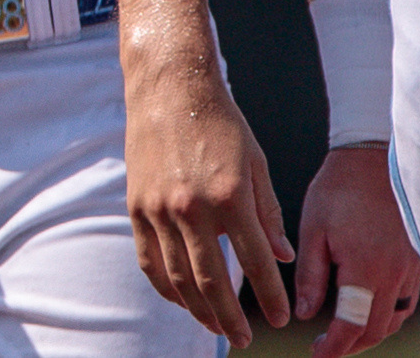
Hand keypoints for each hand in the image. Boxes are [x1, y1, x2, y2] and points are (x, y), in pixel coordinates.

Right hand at [125, 58, 290, 344]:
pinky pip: (149, 258)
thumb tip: (282, 257)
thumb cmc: (219, 122)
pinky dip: (164, 285)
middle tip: (244, 338)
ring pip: (177, 275)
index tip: (278, 318)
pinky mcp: (136, 205)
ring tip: (215, 326)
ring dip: (198, 308)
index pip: (254, 262)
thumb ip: (268, 215)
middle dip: (231, 317)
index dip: (269, 296)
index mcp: (229, 197)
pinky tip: (180, 298)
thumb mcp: (256, 165)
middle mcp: (191, 207)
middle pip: (211, 280)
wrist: (169, 87)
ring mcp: (158, 207)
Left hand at [293, 143, 419, 354]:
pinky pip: (407, 300)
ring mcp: (411, 269)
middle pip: (378, 329)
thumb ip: (311, 276)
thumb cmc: (338, 192)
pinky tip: (369, 308)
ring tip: (343, 332)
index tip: (318, 354)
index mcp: (366, 269)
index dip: (336, 347)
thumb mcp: (314, 231)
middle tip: (327, 348)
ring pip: (395, 318)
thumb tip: (305, 313)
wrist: (372, 162)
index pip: (354, 325)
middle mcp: (396, 275)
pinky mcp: (417, 261)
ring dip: (371, 331)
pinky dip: (388, 313)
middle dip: (352, 345)